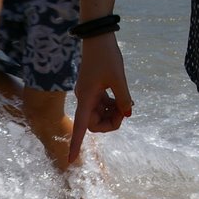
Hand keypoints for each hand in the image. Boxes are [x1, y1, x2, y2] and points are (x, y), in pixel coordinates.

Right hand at [69, 33, 133, 162]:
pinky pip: (102, 105)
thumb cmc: (106, 56)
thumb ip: (123, 99)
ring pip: (100, 114)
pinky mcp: (94, 89)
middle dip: (111, 122)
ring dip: (113, 113)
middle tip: (127, 110)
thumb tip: (127, 115)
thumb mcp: (119, 79)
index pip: (80, 128)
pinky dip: (112, 105)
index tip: (71, 160)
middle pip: (95, 123)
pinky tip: (122, 98)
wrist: (98, 37)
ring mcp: (89, 95)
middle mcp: (84, 100)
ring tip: (126, 102)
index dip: (75, 145)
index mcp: (86, 99)